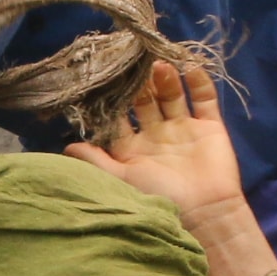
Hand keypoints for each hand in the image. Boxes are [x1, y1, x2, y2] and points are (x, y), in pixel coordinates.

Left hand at [68, 62, 276, 275]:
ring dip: (166, 78)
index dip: (113, 97)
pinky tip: (189, 65)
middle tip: (134, 62)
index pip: (119, 116)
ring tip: (159, 64)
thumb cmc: (160, 196)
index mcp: (133, 148)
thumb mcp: (121, 179)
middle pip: (146, 100)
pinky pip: (204, 99)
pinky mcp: (210, 128)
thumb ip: (95, 160)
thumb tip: (67, 146)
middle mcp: (156, 136)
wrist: (206, 213)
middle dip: (140, 83)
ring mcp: (183, 130)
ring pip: (172, 95)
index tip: (107, 73)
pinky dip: (198, 81)